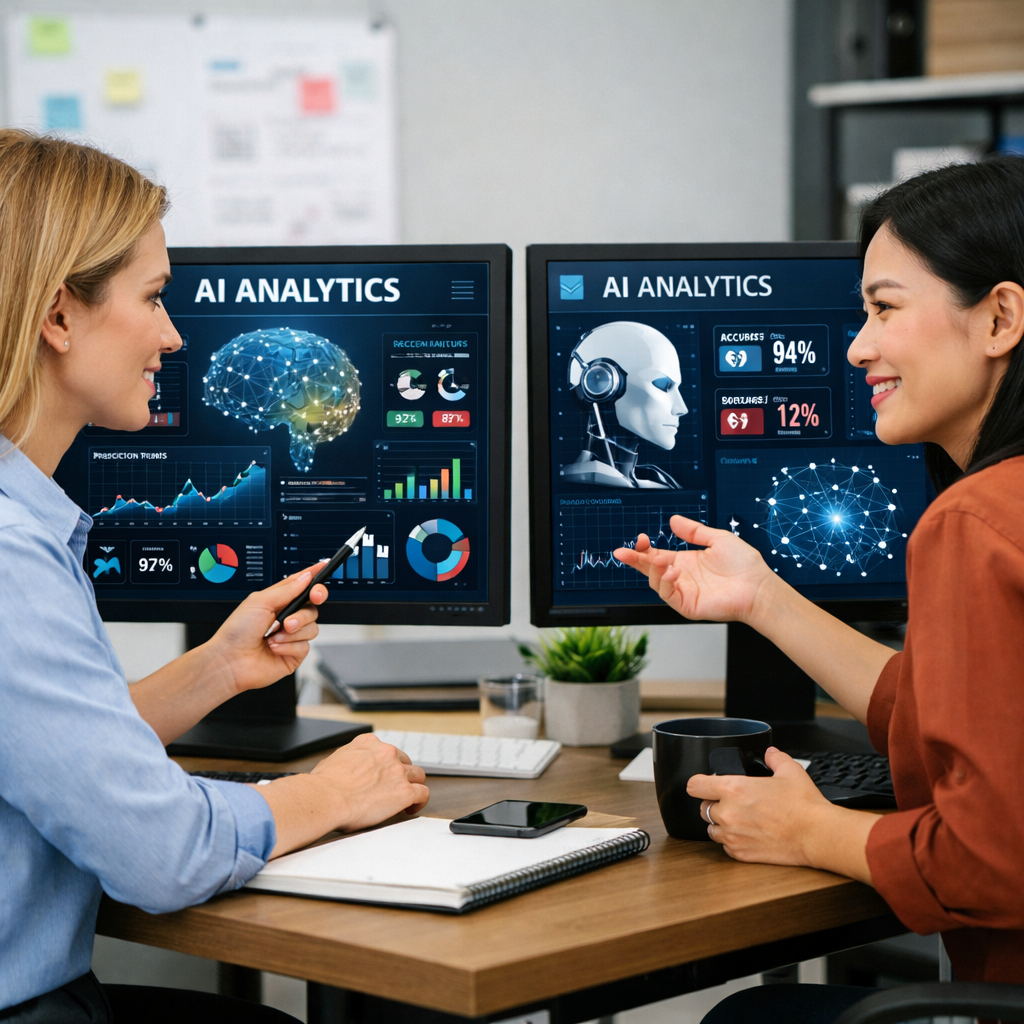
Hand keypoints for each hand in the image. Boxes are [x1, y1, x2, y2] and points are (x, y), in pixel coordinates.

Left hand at [205, 566, 328, 695]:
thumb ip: (287, 589)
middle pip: (313, 607)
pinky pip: (305, 646)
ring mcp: (291, 636)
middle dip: (304, 612)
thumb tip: (306, 577)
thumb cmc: (236, 632)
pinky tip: (274, 647)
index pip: (301, 585)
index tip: (324, 568)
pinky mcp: (294, 654)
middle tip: (293, 617)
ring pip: (312, 627)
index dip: (314, 577)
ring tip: (274, 636)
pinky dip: (289, 646)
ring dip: (293, 632)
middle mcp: (287, 618)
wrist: (230, 661)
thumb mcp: (260, 602)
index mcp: (278, 602)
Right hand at [260, 734, 430, 855]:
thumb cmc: (323, 785)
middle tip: (395, 788)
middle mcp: (386, 753)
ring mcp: (397, 771)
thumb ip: (347, 760)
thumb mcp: (333, 760)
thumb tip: (343, 769)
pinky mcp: (404, 791)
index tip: (384, 775)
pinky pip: (423, 793)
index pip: (386, 750)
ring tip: (407, 799)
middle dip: (401, 774)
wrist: (326, 798)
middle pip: (405, 761)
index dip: (387, 764)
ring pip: (418, 775)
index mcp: (368, 743)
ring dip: (413, 786)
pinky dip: (420, 801)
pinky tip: (411, 808)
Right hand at [614, 515, 776, 623]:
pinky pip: (668, 595)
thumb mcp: (717, 539)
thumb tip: (673, 521)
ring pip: (656, 582)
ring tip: (659, 558)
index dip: (645, 549)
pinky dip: (665, 583)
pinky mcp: (688, 605)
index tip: (640, 538)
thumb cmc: (744, 565)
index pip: (657, 555)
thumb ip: (694, 531)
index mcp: (686, 561)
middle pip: (650, 569)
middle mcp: (682, 577)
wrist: (759, 586)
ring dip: (653, 570)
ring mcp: (684, 592)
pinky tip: (673, 571)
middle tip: (622, 552)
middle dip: (635, 560)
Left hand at [686, 747, 834, 865]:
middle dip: (715, 804)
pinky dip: (732, 841)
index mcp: (733, 789)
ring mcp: (732, 836)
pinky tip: (748, 834)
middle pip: (703, 808)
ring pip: (712, 828)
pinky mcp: (740, 854)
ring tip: (741, 820)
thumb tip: (770, 754)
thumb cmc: (804, 806)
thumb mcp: (790, 770)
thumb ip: (775, 758)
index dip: (699, 783)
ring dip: (722, 824)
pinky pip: (725, 846)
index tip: (704, 785)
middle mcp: (728, 813)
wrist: (816, 835)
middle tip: (733, 803)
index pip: (695, 786)